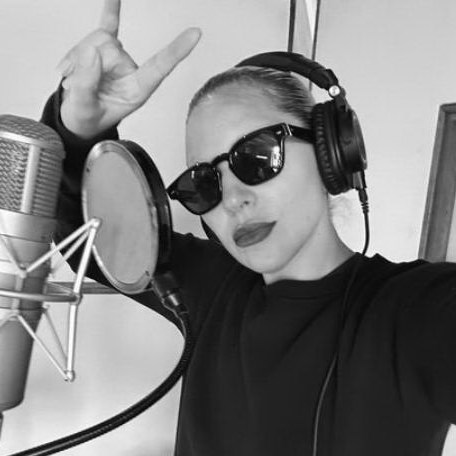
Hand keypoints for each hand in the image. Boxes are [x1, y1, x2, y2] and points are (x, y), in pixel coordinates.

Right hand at [58, 0, 200, 137]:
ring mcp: (119, 58)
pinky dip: (111, 10)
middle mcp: (131, 71)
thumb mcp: (83, 110)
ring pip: (99, 38)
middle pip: (111, 48)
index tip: (195, 34)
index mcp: (137, 90)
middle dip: (85, 63)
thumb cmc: (86, 119)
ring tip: (75, 78)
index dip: (176, 51)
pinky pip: (109, 24)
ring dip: (78, 56)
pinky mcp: (106, 48)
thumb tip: (91, 52)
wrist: (76, 117)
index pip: (160, 68)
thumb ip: (87, 85)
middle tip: (79, 86)